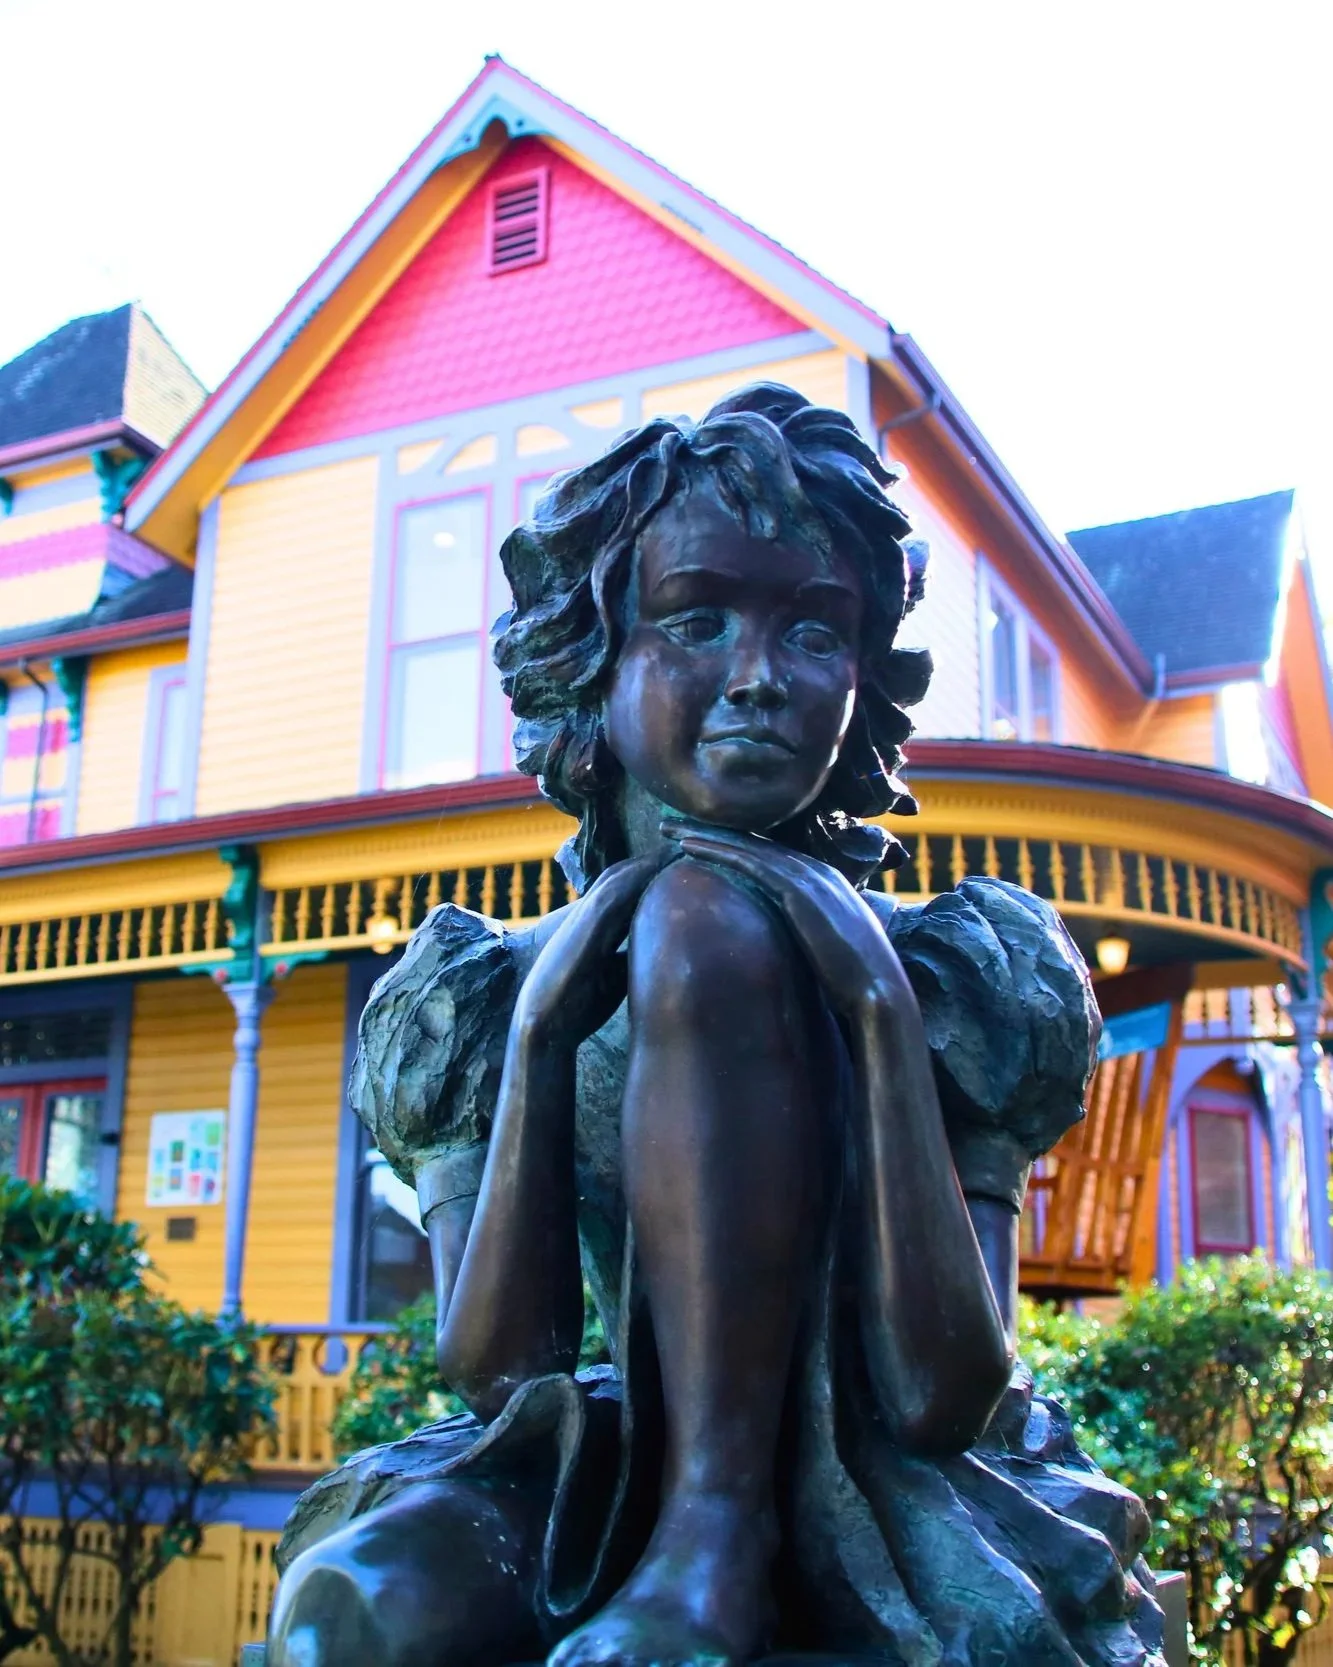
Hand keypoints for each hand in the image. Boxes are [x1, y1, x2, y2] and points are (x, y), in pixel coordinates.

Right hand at [514, 855, 667, 1048]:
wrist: (544, 1024)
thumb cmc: (578, 1004)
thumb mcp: (615, 978)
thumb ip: (633, 959)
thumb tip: (665, 950)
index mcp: (599, 929)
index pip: (626, 894)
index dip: (650, 879)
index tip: (679, 869)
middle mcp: (590, 916)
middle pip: (622, 879)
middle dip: (650, 865)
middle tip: (679, 850)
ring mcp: (585, 917)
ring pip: (617, 879)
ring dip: (645, 863)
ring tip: (673, 850)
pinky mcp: (584, 925)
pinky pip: (610, 892)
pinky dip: (632, 876)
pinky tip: (654, 866)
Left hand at [663, 823, 908, 1022]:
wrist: (881, 994)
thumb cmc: (856, 985)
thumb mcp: (830, 951)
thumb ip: (809, 938)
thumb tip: (787, 950)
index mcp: (826, 883)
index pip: (770, 856)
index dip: (733, 846)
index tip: (701, 842)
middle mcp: (818, 871)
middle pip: (754, 842)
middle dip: (712, 831)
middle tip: (672, 824)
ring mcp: (810, 877)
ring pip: (746, 846)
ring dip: (704, 834)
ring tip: (667, 829)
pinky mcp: (798, 891)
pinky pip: (749, 862)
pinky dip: (717, 849)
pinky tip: (686, 846)